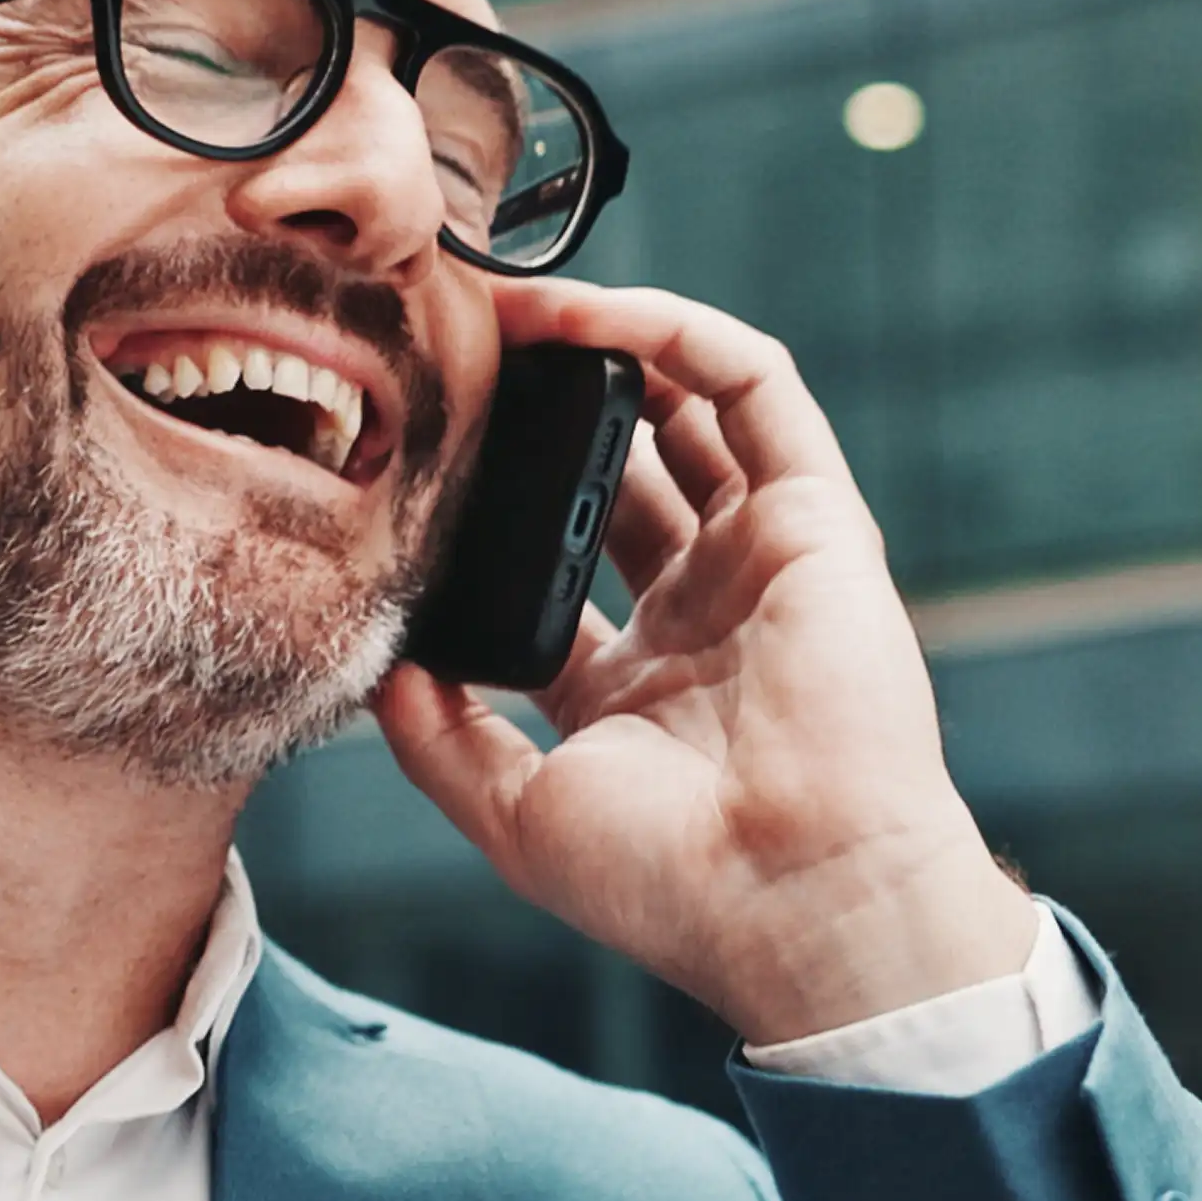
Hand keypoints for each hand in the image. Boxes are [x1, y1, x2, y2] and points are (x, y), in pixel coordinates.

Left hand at [371, 280, 1039, 1048]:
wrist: (796, 898)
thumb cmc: (673, 885)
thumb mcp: (518, 816)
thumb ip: (443, 740)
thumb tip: (383, 667)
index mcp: (639, 677)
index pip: (560, 555)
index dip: (495, 495)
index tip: (421, 446)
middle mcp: (705, 606)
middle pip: (621, 465)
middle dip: (544, 403)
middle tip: (464, 342)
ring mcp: (764, 558)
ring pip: (688, 409)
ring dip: (606, 345)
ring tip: (516, 302)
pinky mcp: (818, 518)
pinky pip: (757, 389)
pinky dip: (682, 337)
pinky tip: (600, 317)